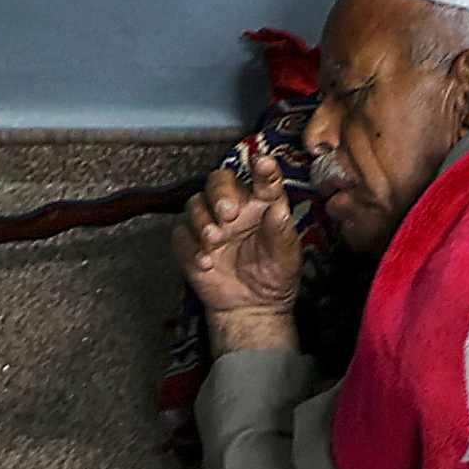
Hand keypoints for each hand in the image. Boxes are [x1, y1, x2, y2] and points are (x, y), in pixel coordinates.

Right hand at [173, 134, 302, 337]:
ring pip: (195, 204)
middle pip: (219, 181)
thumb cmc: (273, 275)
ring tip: (215, 241)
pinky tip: (206, 262)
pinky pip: (181, 234)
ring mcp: (210, 222)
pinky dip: (191, 247)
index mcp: (262, 203)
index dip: (263, 169)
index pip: (263, 179)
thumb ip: (281, 232)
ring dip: (202, 221)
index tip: (263, 162)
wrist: (252, 305)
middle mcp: (235, 206)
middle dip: (220, 193)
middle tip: (228, 213)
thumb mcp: (286, 257)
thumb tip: (279, 210)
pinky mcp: (190, 241)